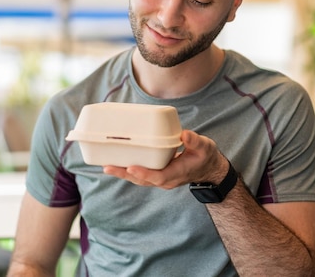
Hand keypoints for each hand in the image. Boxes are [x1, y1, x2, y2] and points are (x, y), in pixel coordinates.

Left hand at [103, 130, 228, 188]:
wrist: (207, 168)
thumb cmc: (205, 156)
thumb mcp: (204, 147)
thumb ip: (195, 141)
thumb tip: (185, 134)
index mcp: (177, 174)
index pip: (158, 177)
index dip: (144, 173)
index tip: (131, 167)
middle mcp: (166, 180)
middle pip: (142, 180)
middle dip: (125, 174)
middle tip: (108, 167)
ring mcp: (161, 178)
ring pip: (139, 179)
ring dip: (123, 173)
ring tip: (106, 166)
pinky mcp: (157, 174)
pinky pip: (140, 174)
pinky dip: (128, 170)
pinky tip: (117, 162)